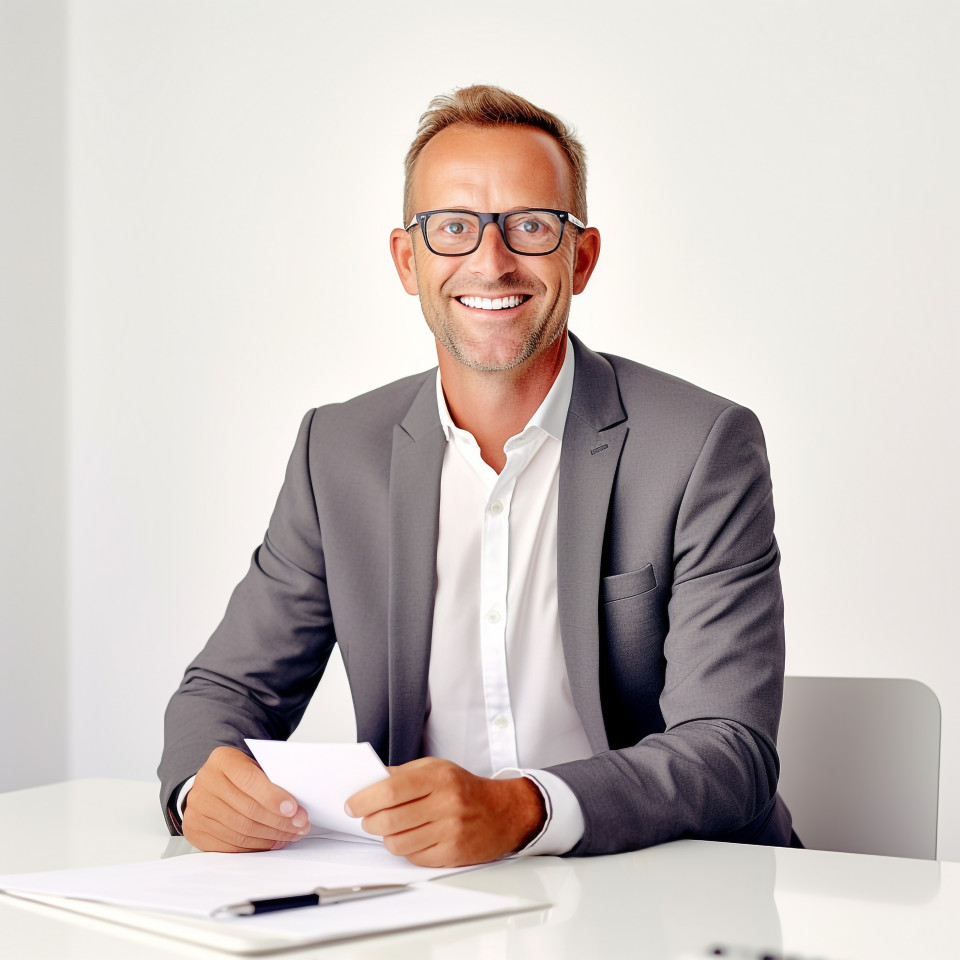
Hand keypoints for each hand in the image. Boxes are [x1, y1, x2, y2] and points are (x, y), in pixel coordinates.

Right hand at [181, 745, 311, 851]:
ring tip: (291, 835)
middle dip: (279, 821)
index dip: (273, 797)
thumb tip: (298, 804)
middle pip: (247, 810)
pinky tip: (272, 842)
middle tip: (301, 826)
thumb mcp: (254, 763)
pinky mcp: (196, 830)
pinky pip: (230, 845)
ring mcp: (198, 808)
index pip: (250, 780)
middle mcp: (206, 783)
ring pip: (240, 830)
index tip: (294, 809)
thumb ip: (272, 778)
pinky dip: (255, 846)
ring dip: (271, 836)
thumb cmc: (239, 773)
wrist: (211, 782)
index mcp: (222, 760)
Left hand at [344, 757, 545, 866]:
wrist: (503, 812)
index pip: (389, 790)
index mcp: (438, 777)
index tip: (352, 804)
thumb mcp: (436, 768)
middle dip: (369, 822)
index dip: (364, 799)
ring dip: (386, 838)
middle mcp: (445, 803)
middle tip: (367, 818)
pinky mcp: (452, 854)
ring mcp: (450, 831)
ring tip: (390, 828)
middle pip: (389, 820)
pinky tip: (412, 838)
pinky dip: (406, 849)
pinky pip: (413, 858)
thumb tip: (369, 783)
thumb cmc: (465, 789)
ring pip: (397, 843)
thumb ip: (402, 774)